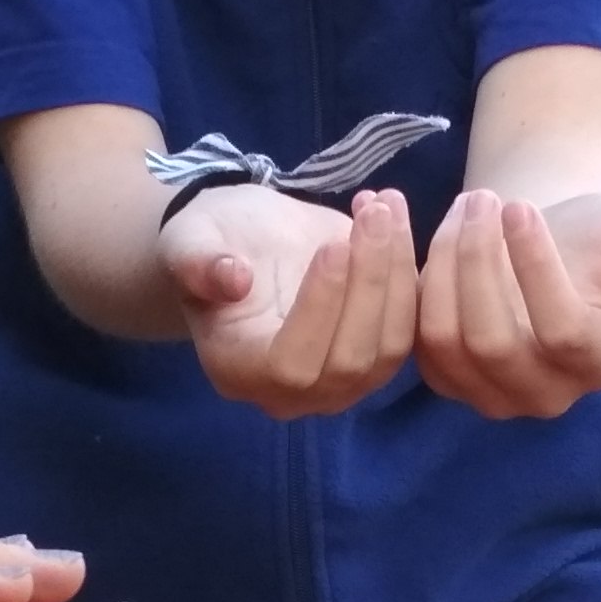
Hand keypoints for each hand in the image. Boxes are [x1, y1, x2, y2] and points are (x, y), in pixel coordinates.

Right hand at [162, 185, 419, 419]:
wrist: (244, 242)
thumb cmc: (211, 243)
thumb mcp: (189, 241)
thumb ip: (198, 262)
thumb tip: (229, 278)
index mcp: (240, 373)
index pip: (290, 365)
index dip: (318, 309)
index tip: (332, 245)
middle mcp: (293, 395)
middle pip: (349, 359)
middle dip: (369, 282)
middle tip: (373, 214)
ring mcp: (342, 383)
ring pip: (390, 345)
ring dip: (397, 271)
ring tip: (386, 207)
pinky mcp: (378, 356)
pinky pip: (411, 326)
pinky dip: (411, 271)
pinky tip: (396, 217)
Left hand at [414, 187, 600, 419]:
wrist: (560, 246)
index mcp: (599, 363)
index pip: (561, 331)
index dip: (535, 267)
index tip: (519, 204)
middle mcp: (546, 394)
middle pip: (492, 342)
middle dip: (476, 259)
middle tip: (479, 197)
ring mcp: (491, 395)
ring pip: (446, 338)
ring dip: (444, 262)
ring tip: (463, 205)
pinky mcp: (447, 378)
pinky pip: (416, 337)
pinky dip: (417, 280)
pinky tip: (435, 231)